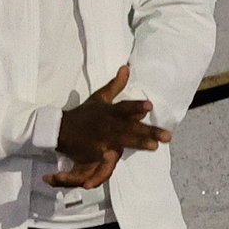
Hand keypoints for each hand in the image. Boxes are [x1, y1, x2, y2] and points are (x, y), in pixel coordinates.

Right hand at [52, 66, 166, 187]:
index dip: (136, 106)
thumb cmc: (84, 114)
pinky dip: (109, 160)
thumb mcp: (99, 98)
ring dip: (138, 144)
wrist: (60, 130)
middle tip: (168, 136)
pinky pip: (104, 158)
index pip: (124, 107)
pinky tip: (117, 160)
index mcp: (109, 111)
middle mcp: (107, 124)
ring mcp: (100, 139)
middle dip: (148, 132)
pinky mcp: (93, 153)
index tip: (150, 106)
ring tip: (154, 147)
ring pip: (121, 142)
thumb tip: (126, 68)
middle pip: (129, 128)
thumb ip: (116, 86)